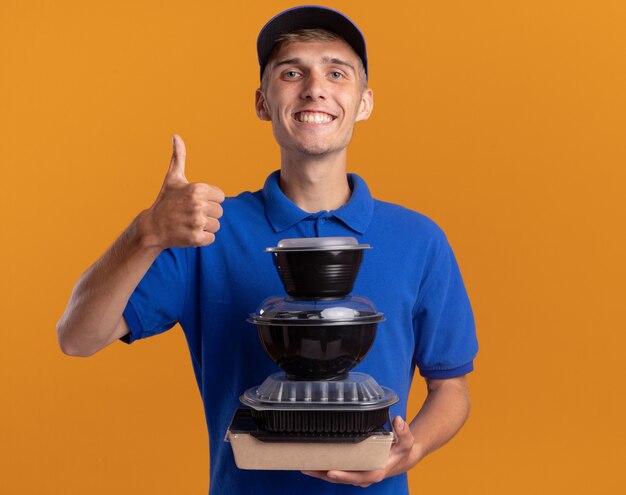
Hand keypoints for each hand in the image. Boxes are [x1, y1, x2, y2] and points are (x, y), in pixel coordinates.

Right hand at [138, 134, 224, 248]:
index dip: (209, 200)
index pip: (220, 197)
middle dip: (207, 214)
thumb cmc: (165, 201)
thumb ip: (179, 157)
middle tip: (189, 214)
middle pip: (219, 212)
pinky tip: (189, 233)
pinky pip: (212, 238)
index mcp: (197, 189)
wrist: (151, 228)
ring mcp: (197, 222)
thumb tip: (176, 136)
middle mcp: (198, 204)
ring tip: (189, 224)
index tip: (194, 202)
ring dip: (205, 227)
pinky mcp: (196, 238)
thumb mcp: (173, 178)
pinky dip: (202, 238)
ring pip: (216, 226)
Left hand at [301, 416, 417, 487]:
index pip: (359, 476)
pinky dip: (325, 470)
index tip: (331, 471)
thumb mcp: (406, 440)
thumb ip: (403, 431)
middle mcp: (366, 476)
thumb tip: (398, 420)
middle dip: (325, 475)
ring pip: (338, 477)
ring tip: (305, 466)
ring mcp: (359, 475)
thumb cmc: (402, 449)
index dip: (344, 475)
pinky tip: (313, 464)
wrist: (403, 458)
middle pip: (343, 478)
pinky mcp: (354, 471)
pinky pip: (338, 472)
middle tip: (309, 468)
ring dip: (321, 473)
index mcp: (377, 471)